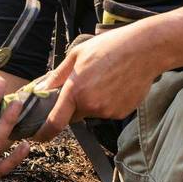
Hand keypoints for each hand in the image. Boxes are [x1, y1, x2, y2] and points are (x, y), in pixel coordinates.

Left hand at [32, 24, 159, 142]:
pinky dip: (107, 101)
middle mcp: (91, 105)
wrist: (144, 50)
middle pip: (74, 114)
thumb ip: (58, 75)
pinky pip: (107, 111)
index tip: (38, 135)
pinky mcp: (122, 113)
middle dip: (74, 104)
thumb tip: (42, 88)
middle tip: (83, 83)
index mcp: (76, 90)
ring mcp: (108, 111)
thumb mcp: (77, 54)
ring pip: (92, 111)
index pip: (55, 122)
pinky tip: (115, 83)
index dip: (44, 132)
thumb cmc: (110, 47)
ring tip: (104, 77)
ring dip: (92, 101)